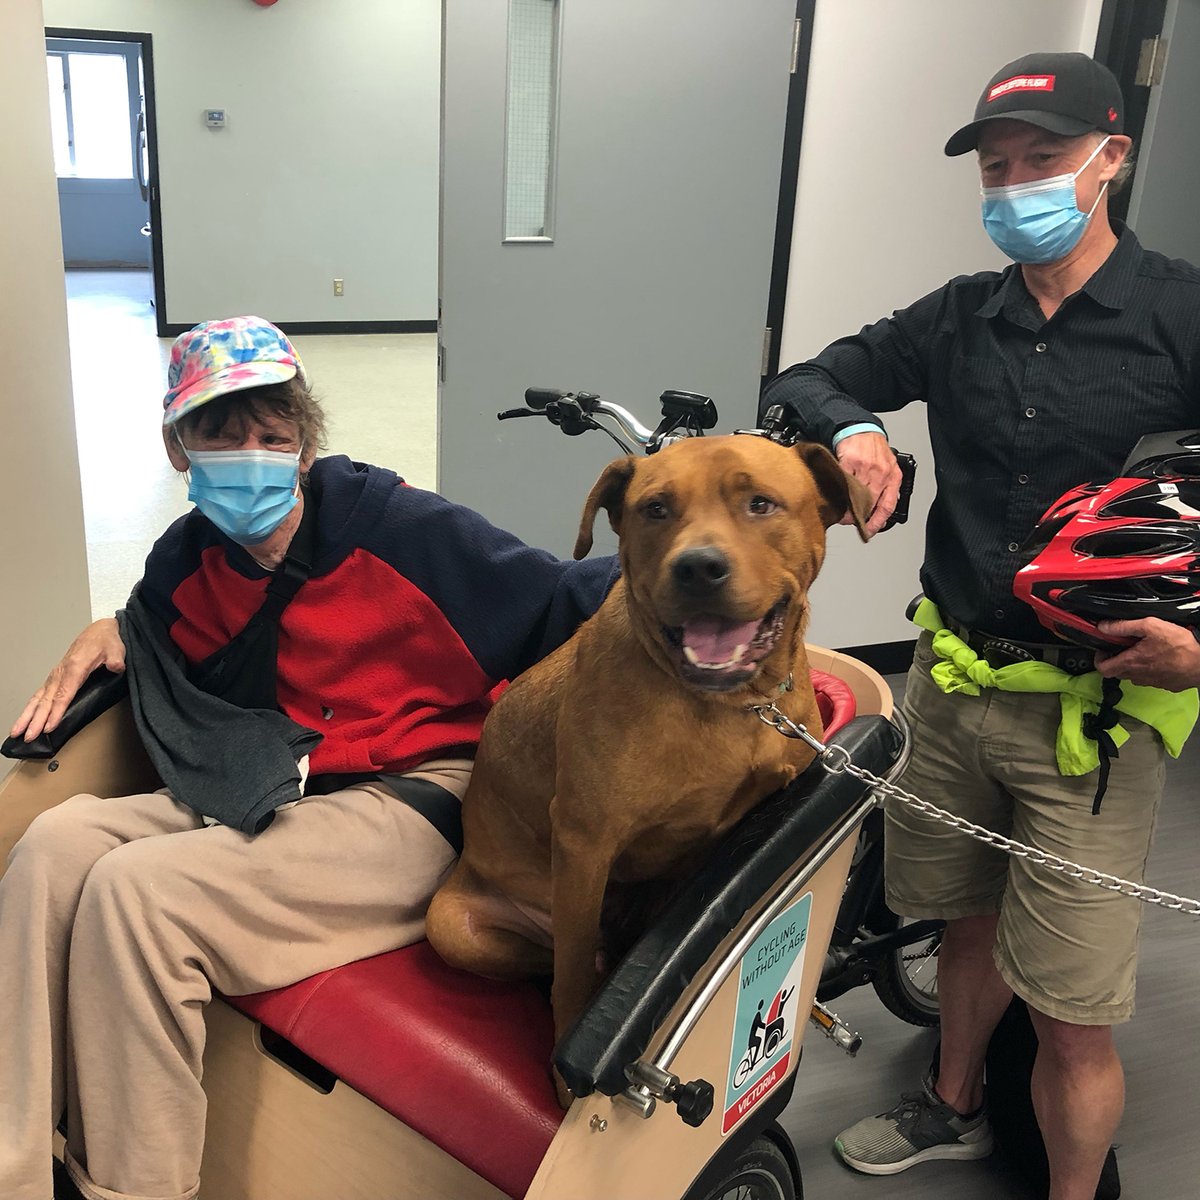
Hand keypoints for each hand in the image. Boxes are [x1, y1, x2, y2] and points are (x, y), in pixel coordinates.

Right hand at [10, 618, 125, 741]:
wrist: (99, 631)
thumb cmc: (106, 642)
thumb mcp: (115, 649)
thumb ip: (115, 659)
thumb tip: (116, 667)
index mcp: (75, 667)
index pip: (64, 694)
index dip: (56, 711)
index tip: (49, 726)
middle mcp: (61, 673)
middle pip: (47, 700)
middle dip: (37, 720)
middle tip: (30, 736)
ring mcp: (56, 676)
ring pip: (38, 699)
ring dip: (27, 716)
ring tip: (16, 732)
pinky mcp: (55, 678)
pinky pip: (39, 695)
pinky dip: (30, 708)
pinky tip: (24, 720)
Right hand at [833, 431, 900, 536]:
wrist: (861, 428)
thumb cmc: (873, 449)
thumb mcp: (886, 467)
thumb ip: (883, 487)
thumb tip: (874, 511)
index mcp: (893, 476)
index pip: (887, 506)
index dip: (877, 522)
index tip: (868, 532)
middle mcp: (882, 472)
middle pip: (869, 502)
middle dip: (858, 515)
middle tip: (848, 521)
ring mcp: (866, 466)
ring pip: (855, 494)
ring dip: (847, 505)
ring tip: (841, 510)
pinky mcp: (851, 460)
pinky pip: (844, 481)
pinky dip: (839, 490)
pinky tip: (836, 493)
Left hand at [1094, 618, 1199, 691]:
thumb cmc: (1181, 645)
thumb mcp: (1150, 626)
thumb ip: (1123, 626)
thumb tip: (1104, 626)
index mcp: (1131, 662)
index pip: (1102, 668)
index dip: (1099, 658)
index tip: (1105, 648)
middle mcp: (1138, 676)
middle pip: (1117, 671)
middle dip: (1116, 658)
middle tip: (1124, 646)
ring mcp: (1151, 682)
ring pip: (1133, 675)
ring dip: (1133, 664)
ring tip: (1144, 650)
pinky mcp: (1164, 684)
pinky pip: (1150, 678)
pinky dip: (1149, 669)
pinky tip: (1159, 657)